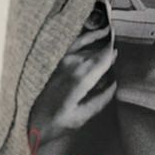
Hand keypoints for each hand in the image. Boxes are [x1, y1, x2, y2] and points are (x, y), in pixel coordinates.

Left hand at [28, 23, 117, 153]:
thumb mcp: (82, 117)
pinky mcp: (58, 59)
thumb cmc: (54, 122)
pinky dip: (90, 36)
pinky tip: (101, 32)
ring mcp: (63, 60)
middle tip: (123, 51)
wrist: (29, 120)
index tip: (125, 51)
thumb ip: (102, 99)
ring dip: (103, 43)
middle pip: (98, 52)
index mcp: (78, 80)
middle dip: (111, 50)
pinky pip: (77, 41)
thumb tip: (115, 83)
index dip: (114, 54)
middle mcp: (71, 65)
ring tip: (115, 38)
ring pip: (90, 46)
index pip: (103, 59)